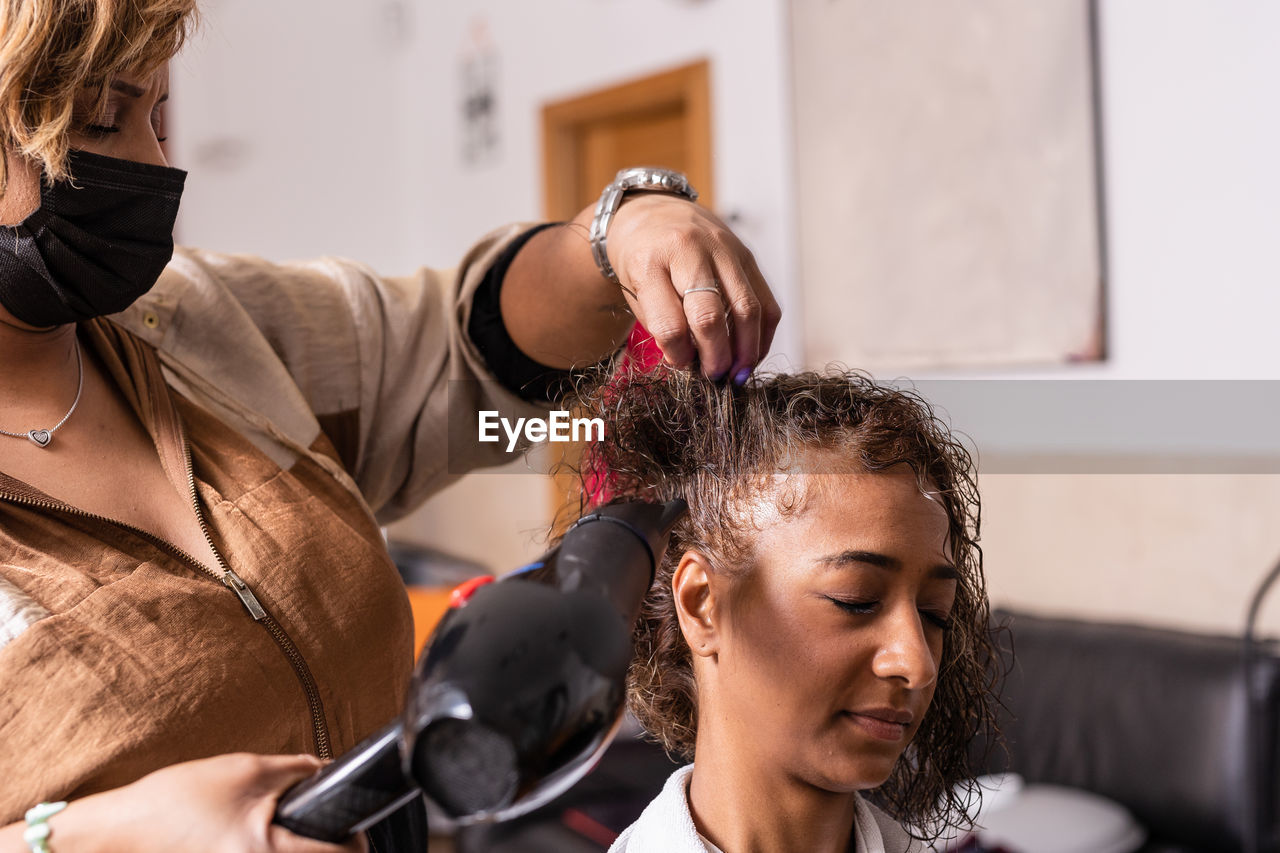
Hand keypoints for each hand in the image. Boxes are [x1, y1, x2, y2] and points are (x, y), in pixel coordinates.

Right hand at [35, 754, 367, 852]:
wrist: (117, 832)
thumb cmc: (174, 802)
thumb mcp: (246, 770)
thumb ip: (298, 770)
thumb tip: (331, 771)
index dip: (356, 840)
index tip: (357, 828)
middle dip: (329, 849)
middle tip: (328, 831)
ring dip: (301, 850)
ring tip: (295, 832)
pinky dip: (272, 851)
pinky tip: (262, 838)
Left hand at [604, 194, 780, 380]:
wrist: (656, 214)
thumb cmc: (644, 261)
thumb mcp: (636, 292)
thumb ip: (662, 326)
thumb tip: (695, 363)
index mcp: (649, 262)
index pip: (668, 323)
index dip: (678, 355)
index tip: (681, 365)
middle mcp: (689, 251)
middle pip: (709, 316)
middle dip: (716, 357)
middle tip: (714, 378)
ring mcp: (723, 249)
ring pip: (746, 309)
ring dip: (746, 350)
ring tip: (738, 374)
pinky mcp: (747, 254)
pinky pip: (766, 301)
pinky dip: (763, 333)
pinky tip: (752, 352)